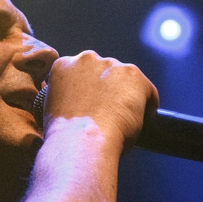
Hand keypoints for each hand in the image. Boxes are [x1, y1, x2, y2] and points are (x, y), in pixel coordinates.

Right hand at [44, 52, 158, 150]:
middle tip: (107, 114)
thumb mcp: (55, 110)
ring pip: (126, 81)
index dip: (87, 91)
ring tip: (124, 120)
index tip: (91, 106)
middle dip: (107, 90)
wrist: (82, 142)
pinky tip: (140, 121)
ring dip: (126, 96)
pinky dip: (147, 105)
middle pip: (104, 73)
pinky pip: (147, 90)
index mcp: (63, 66)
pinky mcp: (134, 76)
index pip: (80, 73)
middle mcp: (87, 60)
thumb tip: (82, 109)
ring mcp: (112, 66)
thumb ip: (68, 100)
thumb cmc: (67, 136)